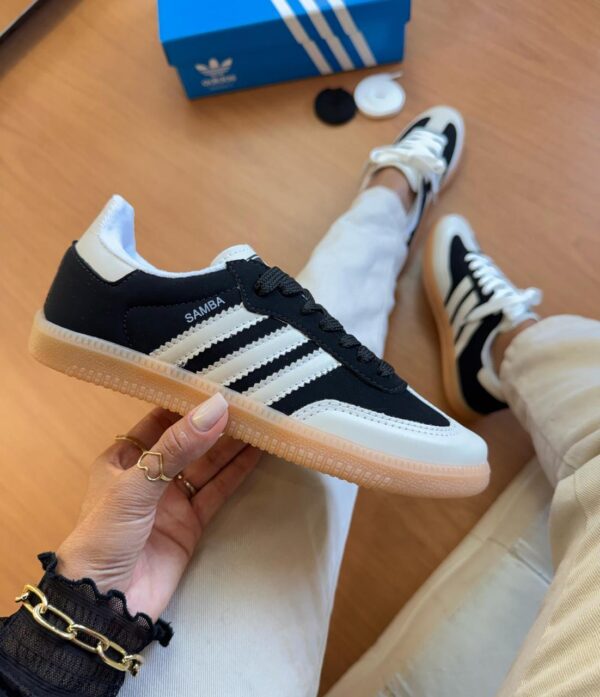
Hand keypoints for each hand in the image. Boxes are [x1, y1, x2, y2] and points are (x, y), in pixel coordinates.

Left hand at [56, 394, 259, 618]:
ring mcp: (172, 500)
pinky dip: (236, 472)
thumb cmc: (104, 537)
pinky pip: (217, 491)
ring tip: (259, 417)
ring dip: (230, 444)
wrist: (105, 605)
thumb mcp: (135, 487)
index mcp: (124, 459)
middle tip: (246, 397)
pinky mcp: (191, 523)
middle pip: (188, 441)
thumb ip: (176, 448)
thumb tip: (215, 408)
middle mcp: (149, 475)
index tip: (214, 378)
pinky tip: (257, 451)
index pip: (157, 420)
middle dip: (213, 422)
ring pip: (206, 464)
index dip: (184, 401)